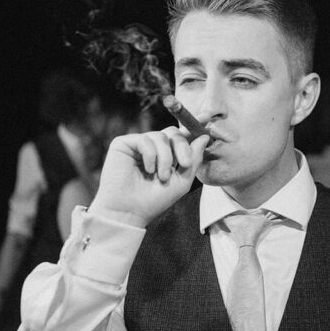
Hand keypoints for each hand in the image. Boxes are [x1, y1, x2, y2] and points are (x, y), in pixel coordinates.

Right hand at [89, 127, 209, 227]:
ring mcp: (138, 145)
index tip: (206, 118)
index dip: (192, 127)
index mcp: (167, 155)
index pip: (181, 136)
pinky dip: (151, 155)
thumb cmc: (154, 200)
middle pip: (173, 132)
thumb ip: (193, 159)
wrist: (129, 212)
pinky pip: (145, 139)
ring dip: (166, 157)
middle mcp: (152, 148)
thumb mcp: (182, 181)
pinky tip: (148, 169)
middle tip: (184, 164)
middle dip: (183, 147)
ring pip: (161, 136)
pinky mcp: (123, 144)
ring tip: (162, 176)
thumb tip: (204, 136)